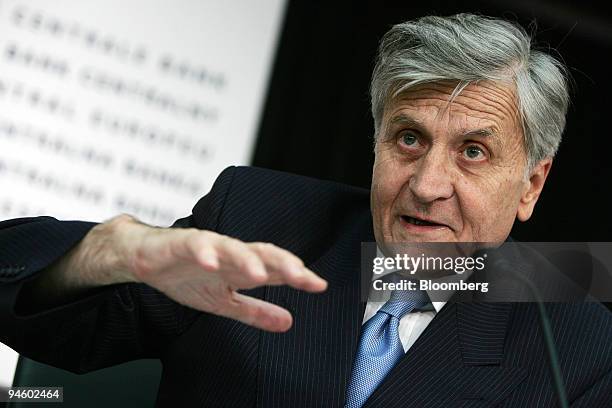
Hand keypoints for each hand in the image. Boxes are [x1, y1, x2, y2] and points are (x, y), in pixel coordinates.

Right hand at [110, 215, 326, 331]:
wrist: (145, 259)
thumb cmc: (186, 275)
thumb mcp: (224, 301)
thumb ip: (255, 311)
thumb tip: (288, 322)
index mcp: (241, 266)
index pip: (275, 268)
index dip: (297, 275)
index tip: (319, 285)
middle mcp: (229, 252)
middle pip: (260, 252)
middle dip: (283, 263)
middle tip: (302, 277)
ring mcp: (206, 245)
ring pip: (231, 246)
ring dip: (246, 258)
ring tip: (261, 273)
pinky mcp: (180, 243)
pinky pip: (193, 245)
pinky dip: (203, 252)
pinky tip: (210, 262)